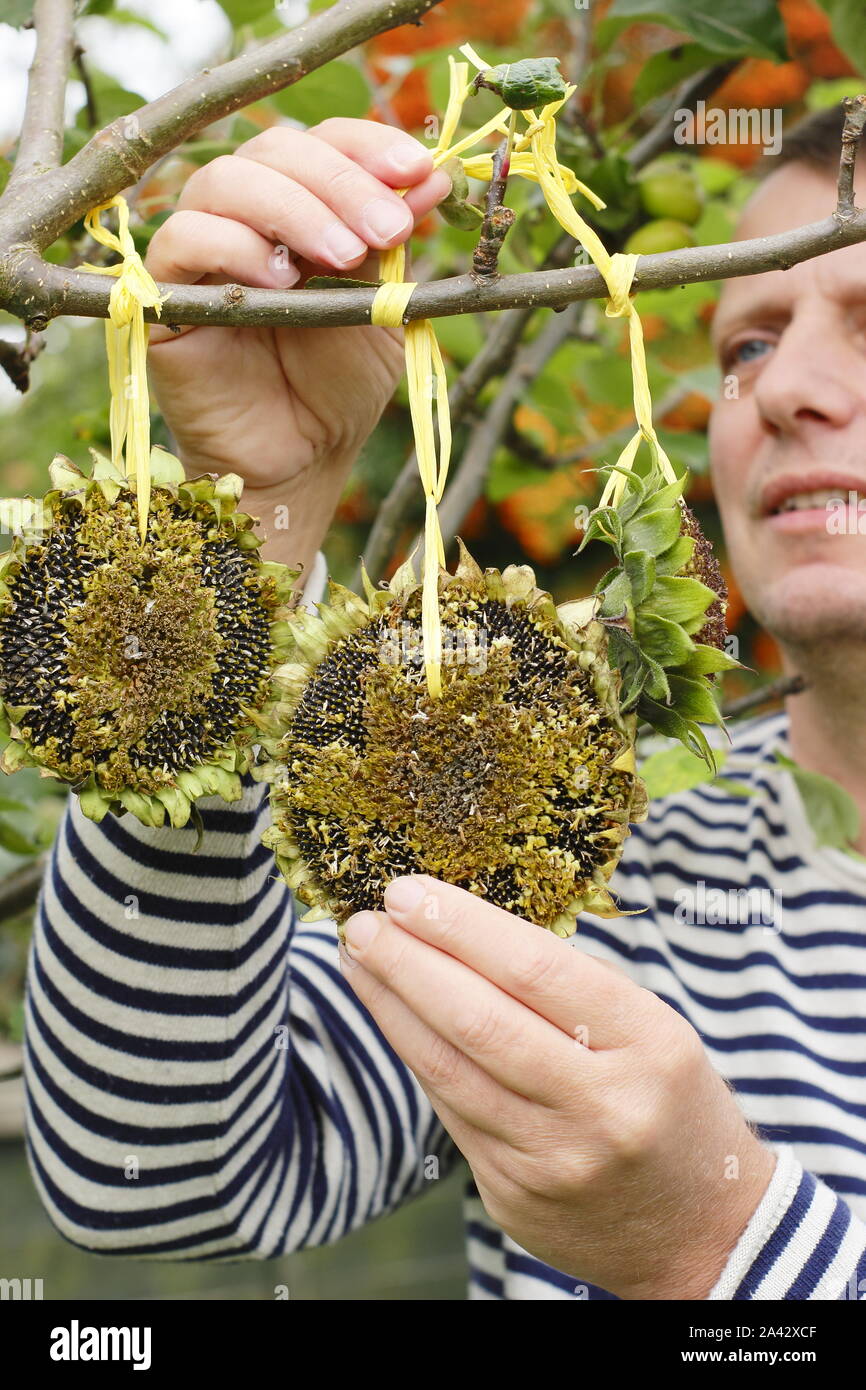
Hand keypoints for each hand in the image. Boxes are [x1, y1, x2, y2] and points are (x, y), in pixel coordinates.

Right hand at [144, 120, 451, 573]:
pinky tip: (279, 278)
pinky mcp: (162, 294)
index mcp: (304, 207)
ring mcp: (201, 250)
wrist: (302, 461)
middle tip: (387, 229)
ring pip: (224, 180)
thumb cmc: (339, 388)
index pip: (325, 142)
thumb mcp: (382, 310)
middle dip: (340, 181)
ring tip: (341, 257)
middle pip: (275, 149)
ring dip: (293, 207)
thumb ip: (395, 248)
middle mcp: (247, 216)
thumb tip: (434, 176)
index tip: (419, 170)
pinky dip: (232, 244)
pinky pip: (181, 240)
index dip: (368, 146)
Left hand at [338, 876, 776, 1299]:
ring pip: (450, 1071)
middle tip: (361, 921)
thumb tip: (463, 928)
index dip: (461, 926)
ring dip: (391, 1007)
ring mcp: (555, 1160)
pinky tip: (392, 1018)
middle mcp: (602, 1107)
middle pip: (480, 1021)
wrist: (706, 1232)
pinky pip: (450, 1113)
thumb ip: (571, 988)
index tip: (407, 891)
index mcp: (648, 1044)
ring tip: (359, 961)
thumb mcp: (654, 1031)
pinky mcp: (515, 1197)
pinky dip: (415, 1057)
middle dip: (407, 963)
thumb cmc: (672, 1104)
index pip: (537, 970)